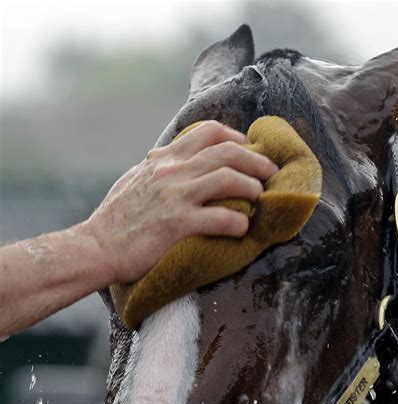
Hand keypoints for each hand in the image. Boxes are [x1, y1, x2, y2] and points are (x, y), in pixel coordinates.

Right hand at [87, 120, 278, 283]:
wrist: (95, 248)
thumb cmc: (114, 220)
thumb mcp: (134, 180)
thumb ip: (156, 167)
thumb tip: (168, 156)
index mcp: (162, 159)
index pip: (208, 132)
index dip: (237, 138)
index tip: (250, 150)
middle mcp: (171, 171)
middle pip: (227, 151)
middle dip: (257, 161)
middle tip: (271, 174)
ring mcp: (174, 196)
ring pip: (228, 179)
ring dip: (252, 188)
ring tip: (262, 200)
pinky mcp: (177, 224)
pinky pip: (220, 218)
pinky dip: (238, 223)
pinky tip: (244, 229)